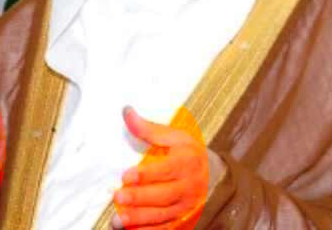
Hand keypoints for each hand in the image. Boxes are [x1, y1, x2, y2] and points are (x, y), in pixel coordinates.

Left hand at [113, 106, 220, 228]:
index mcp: (186, 162)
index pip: (165, 170)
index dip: (145, 175)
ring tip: (117, 220)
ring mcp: (186, 207)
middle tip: (118, 197)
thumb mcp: (174, 136)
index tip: (126, 176)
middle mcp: (188, 186)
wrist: (215, 176)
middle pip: (163, 196)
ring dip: (139, 220)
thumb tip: (126, 112)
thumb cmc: (189, 153)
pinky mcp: (183, 221)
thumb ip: (148, 128)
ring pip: (162, 216)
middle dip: (139, 198)